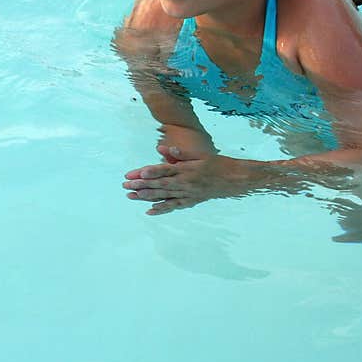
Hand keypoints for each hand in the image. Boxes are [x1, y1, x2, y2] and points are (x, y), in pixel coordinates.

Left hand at [123, 146, 257, 214]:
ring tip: (131, 196)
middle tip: (125, 186)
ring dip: (146, 197)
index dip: (149, 172)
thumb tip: (162, 149)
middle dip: (141, 185)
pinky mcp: (191, 201)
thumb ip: (180, 154)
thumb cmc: (218, 164)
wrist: (235, 179)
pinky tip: (149, 211)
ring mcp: (188, 194)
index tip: (135, 173)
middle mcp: (186, 183)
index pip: (164, 170)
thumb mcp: (199, 155)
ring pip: (164, 196)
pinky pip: (174, 206)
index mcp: (187, 169)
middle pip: (160, 185)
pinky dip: (161, 209)